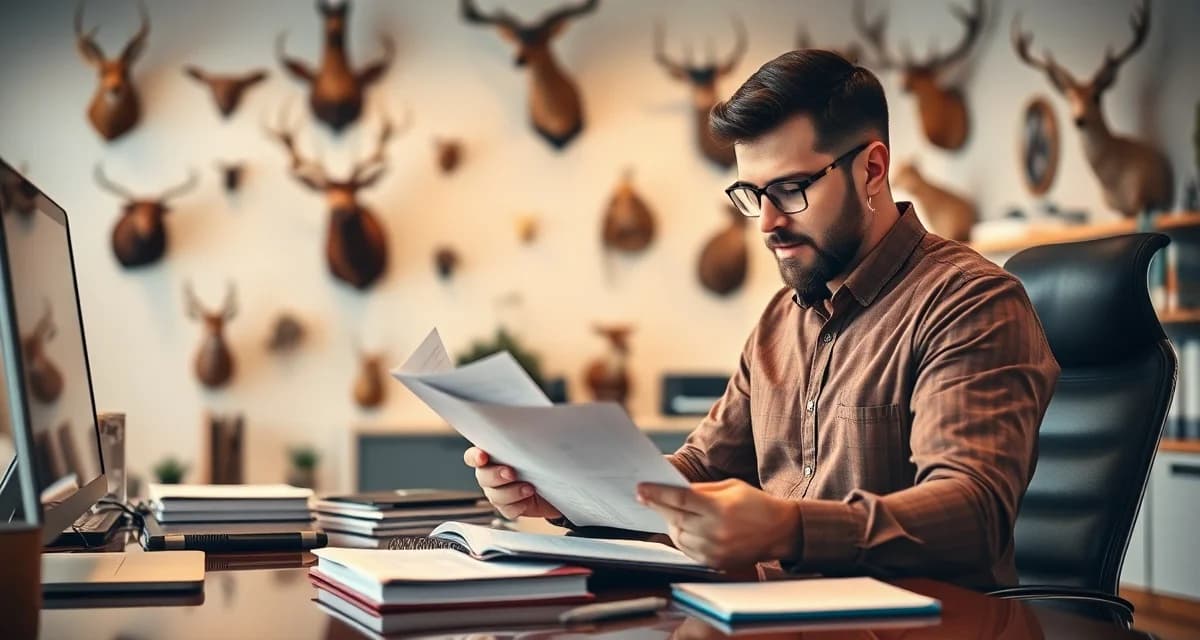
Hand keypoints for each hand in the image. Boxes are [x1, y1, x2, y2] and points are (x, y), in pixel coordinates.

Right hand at [463, 447, 562, 520]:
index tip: (483, 457)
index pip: (474, 455)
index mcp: (493, 455)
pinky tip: (528, 500)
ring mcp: (498, 492)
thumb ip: (529, 438)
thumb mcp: (539, 446)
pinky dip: (518, 506)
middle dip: (496, 475)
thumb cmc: (545, 459)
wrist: (559, 484)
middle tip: (512, 473)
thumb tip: (537, 419)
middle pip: (483, 476)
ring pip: (495, 495)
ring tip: (529, 488)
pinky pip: (507, 510)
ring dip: (511, 492)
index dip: (475, 457)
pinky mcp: (510, 508)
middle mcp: (491, 474)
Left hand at [636, 478, 799, 569]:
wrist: (780, 531)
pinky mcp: (715, 563)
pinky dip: (682, 538)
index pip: (680, 500)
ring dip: (670, 523)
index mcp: (720, 509)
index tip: (641, 489)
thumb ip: (702, 490)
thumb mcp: (730, 487)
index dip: (657, 494)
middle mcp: (715, 532)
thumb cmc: (755, 504)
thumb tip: (674, 490)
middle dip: (657, 506)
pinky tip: (683, 527)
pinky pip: (688, 550)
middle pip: (675, 519)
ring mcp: (715, 550)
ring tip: (669, 511)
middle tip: (644, 497)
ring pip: (678, 537)